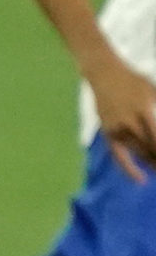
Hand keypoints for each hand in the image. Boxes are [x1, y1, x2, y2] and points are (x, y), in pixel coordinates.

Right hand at [84, 54, 155, 182]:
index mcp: (144, 111)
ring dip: (152, 163)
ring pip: (139, 153)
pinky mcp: (108, 134)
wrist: (104, 76)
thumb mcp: (154, 92)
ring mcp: (117, 130)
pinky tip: (140, 180)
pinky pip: (119, 157)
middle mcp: (130, 124)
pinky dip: (130, 169)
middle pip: (151, 149)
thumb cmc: (134, 81)